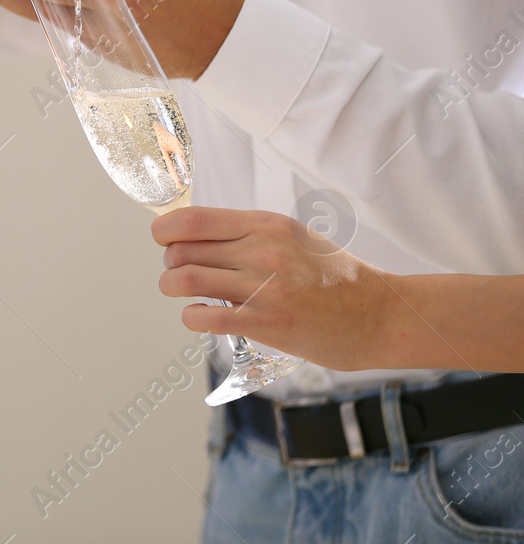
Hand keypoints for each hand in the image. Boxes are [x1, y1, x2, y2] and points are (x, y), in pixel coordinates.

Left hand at [153, 207, 393, 371]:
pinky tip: (200, 316)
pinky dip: (191, 316)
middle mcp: (263, 251)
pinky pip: (206, 317)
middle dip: (170, 262)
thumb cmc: (336, 277)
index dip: (164, 229)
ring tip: (181, 292)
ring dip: (172, 287)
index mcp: (266, 225)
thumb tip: (195, 235)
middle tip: (178, 272)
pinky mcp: (268, 324)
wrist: (382, 315)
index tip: (163, 239)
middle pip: (182, 250)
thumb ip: (249, 234)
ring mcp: (265, 288)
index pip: (193, 219)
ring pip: (186, 280)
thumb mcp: (294, 238)